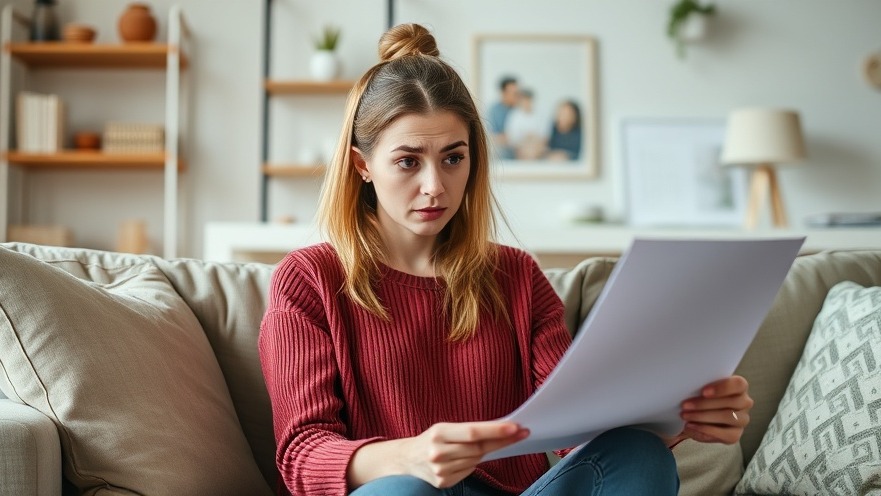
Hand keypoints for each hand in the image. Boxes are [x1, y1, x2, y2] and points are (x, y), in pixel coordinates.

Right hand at [398, 421, 528, 487]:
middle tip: (521, 433)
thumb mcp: (444, 428)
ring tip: (487, 445)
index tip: (516, 427)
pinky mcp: (443, 483)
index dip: (496, 430)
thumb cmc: (432, 439)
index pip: (473, 432)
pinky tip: (466, 459)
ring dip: (486, 453)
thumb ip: (468, 431)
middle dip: (502, 440)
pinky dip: (472, 464)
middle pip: (478, 448)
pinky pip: (468, 472)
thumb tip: (501, 431)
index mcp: (438, 432)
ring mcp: (440, 470)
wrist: (407, 459)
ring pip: (476, 461)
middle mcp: (437, 452)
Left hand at [675, 375, 753, 444]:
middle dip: (705, 404)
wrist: (697, 414)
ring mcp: (742, 419)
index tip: (703, 391)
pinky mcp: (736, 434)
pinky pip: (725, 434)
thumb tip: (688, 386)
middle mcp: (744, 402)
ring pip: (729, 417)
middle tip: (685, 405)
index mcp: (739, 386)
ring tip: (685, 416)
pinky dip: (705, 430)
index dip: (722, 387)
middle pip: (731, 402)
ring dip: (703, 416)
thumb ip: (700, 385)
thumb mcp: (700, 388)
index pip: (738, 384)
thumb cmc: (700, 396)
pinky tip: (691, 426)